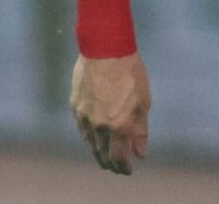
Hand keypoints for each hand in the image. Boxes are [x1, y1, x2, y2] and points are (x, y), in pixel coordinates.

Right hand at [70, 53, 151, 174]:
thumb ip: (140, 131)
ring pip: (90, 143)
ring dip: (98, 152)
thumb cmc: (129, 74)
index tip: (128, 170)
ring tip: (105, 156)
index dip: (123, 167)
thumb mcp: (143, 103)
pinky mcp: (75, 105)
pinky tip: (94, 138)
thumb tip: (140, 153)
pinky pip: (82, 128)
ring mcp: (84, 116)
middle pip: (102, 154)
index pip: (118, 157)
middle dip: (110, 164)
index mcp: (118, 126)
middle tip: (117, 167)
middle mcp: (99, 125)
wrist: (105, 49)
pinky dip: (89, 137)